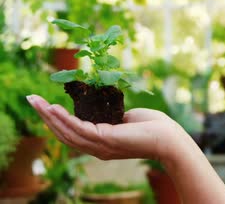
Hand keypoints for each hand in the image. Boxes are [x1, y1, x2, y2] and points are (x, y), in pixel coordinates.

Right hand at [27, 94, 181, 161]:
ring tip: (37, 102)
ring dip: (49, 116)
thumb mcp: (127, 118)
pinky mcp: (106, 140)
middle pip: (63, 133)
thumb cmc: (153, 127)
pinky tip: (55, 109)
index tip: (44, 106)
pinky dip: (65, 119)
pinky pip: (79, 129)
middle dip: (45, 116)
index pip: (71, 133)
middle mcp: (96, 148)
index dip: (55, 120)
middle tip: (31, 100)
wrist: (169, 138)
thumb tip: (106, 106)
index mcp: (100, 143)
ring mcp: (100, 146)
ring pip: (67, 132)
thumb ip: (112, 116)